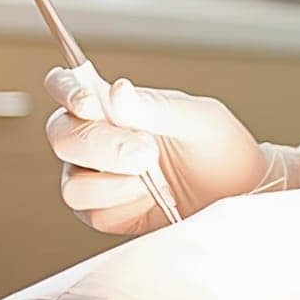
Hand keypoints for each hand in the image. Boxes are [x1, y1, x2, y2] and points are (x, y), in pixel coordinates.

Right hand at [43, 69, 268, 234]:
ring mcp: (94, 177)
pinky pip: (93, 213)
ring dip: (117, 183)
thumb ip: (152, 107)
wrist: (238, 195)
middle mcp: (95, 137)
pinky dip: (127, 206)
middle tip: (146, 152)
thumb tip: (116, 91)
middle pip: (61, 136)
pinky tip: (153, 199)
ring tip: (156, 177)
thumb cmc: (219, 148)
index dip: (66, 91)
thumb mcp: (196, 118)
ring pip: (73, 183)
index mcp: (112, 104)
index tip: (89, 103)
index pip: (65, 86)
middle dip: (102, 146)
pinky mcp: (102, 212)